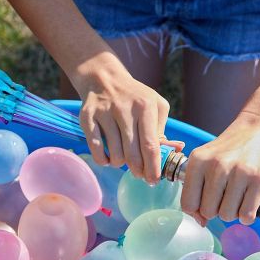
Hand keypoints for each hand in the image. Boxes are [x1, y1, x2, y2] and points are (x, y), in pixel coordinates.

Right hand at [74, 56, 170, 181]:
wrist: (104, 79)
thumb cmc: (135, 97)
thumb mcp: (155, 105)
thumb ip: (162, 129)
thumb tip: (172, 152)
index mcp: (145, 106)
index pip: (150, 145)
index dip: (153, 166)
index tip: (154, 180)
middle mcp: (124, 109)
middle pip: (133, 153)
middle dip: (138, 170)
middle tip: (139, 174)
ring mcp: (104, 113)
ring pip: (115, 154)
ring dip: (120, 164)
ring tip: (122, 159)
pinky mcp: (87, 117)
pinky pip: (96, 149)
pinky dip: (103, 160)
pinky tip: (108, 158)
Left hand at [180, 111, 259, 225]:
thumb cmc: (230, 149)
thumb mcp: (206, 159)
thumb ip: (197, 188)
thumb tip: (201, 222)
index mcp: (198, 160)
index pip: (188, 203)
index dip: (195, 211)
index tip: (204, 205)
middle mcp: (217, 166)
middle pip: (208, 212)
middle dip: (215, 210)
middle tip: (224, 196)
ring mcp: (240, 173)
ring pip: (227, 215)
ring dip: (232, 212)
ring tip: (236, 196)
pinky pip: (246, 215)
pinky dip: (246, 215)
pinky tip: (248, 202)